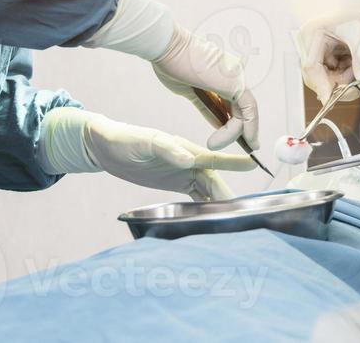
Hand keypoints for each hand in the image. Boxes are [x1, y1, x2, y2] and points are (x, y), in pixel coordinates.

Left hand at [40, 108, 253, 201]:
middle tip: (241, 213)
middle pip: (213, 180)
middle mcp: (189, 160)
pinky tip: (212, 219)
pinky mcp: (176, 184)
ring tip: (231, 220)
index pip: (213, 157)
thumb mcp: (145, 142)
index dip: (232, 163)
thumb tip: (190, 160)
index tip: (251, 165)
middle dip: (227, 195)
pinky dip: (205, 207)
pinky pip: (196, 197)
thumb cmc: (125, 140)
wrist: (107, 147)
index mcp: (184, 148)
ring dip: (218, 203)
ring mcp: (183, 173)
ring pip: (208, 190)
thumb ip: (167, 149)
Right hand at [151, 25, 258, 149]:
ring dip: (237, 133)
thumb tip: (217, 122)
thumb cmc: (171, 63)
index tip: (238, 137)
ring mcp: (236, 77)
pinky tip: (238, 140)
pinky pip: (246, 111)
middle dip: (244, 130)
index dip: (238, 121)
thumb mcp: (190, 91)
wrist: (166, 47)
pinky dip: (245, 128)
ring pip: (246, 112)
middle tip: (248, 147)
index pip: (236, 102)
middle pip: (245, 108)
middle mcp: (234, 74)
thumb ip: (205, 105)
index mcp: (223, 73)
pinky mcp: (235, 83)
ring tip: (215, 145)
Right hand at [298, 0, 359, 103]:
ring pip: (324, 79)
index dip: (321, 85)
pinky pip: (332, 75)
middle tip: (356, 91)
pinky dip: (346, 75)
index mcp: (315, 31)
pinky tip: (355, 63)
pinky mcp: (325, 56)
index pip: (311, 65)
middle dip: (336, 85)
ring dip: (343, 79)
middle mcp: (311, 42)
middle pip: (314, 76)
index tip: (331, 100)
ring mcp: (317, 50)